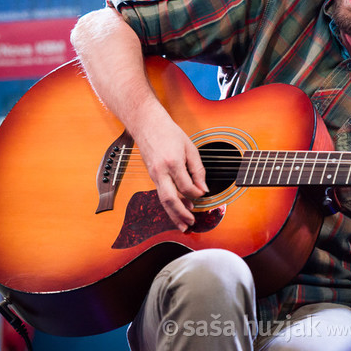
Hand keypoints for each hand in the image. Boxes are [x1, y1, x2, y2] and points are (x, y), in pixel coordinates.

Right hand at [134, 115, 208, 231]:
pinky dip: (169, 205)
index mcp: (172, 163)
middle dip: (181, 214)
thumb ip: (198, 169)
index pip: (186, 186)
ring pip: (163, 200)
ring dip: (173, 214)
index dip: (196, 193)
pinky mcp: (152, 176)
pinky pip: (161, 194)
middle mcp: (160, 172)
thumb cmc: (170, 133)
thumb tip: (203, 189)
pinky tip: (177, 210)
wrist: (147, 124)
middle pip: (170, 199)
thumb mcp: (190, 147)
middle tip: (191, 224)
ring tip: (183, 225)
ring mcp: (153, 175)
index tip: (203, 194)